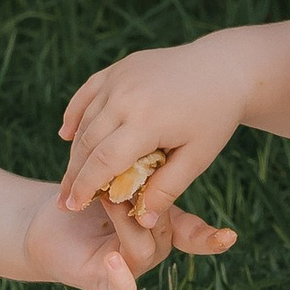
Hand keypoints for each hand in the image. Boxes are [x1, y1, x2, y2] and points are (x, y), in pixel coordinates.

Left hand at [19, 182, 233, 289]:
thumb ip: (141, 175)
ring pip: (145, 249)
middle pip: (164, 229)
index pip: (193, 235)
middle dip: (149, 203)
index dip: (211, 238)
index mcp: (160, 226)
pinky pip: (122, 288)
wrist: (45, 220)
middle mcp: (150, 248)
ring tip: (107, 200)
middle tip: (128, 178)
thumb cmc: (84, 196)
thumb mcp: (116, 178)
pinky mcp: (105, 282)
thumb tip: (157, 146)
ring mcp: (130, 268)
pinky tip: (113, 259)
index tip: (231, 236)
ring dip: (127, 220)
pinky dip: (120, 276)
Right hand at [57, 31, 255, 236]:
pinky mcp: (119, 68)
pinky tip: (67, 134)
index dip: (85, 186)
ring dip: (75, 149)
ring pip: (86, 120)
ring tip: (72, 176)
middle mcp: (126, 96)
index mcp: (147, 121)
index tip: (72, 206)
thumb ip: (168, 189)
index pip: (104, 161)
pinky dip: (74, 114)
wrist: (224, 68)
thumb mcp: (198, 157)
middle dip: (74, 174)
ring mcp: (120, 78)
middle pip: (88, 142)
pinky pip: (87, 93)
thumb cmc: (215, 117)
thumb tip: (142, 221)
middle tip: (65, 200)